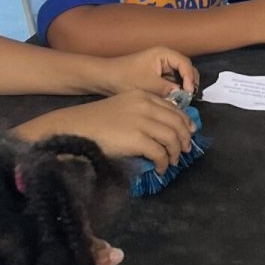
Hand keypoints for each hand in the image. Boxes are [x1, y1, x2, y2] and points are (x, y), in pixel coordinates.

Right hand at [21, 93, 192, 169]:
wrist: (76, 128)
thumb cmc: (95, 121)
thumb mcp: (122, 108)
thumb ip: (141, 113)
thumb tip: (161, 130)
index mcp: (142, 96)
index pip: (173, 107)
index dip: (184, 122)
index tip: (188, 133)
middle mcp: (145, 105)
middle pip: (176, 122)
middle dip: (184, 139)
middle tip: (185, 150)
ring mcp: (142, 121)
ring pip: (172, 138)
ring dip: (175, 153)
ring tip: (172, 162)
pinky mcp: (137, 139)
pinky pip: (160, 153)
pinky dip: (163, 163)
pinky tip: (159, 168)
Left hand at [94, 47, 197, 99]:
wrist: (105, 80)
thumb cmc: (125, 77)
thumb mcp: (148, 84)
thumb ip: (168, 89)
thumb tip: (183, 97)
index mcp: (164, 54)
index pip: (185, 64)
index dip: (190, 78)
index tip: (189, 92)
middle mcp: (165, 59)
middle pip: (186, 71)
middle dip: (188, 84)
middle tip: (188, 99)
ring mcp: (162, 69)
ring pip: (179, 79)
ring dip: (181, 90)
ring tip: (180, 103)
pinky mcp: (158, 78)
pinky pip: (171, 85)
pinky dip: (174, 93)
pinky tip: (172, 103)